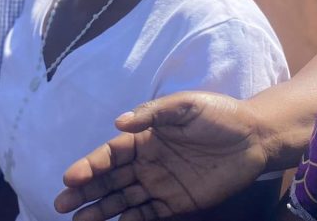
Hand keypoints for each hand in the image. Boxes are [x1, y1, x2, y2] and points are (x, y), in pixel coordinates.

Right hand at [54, 92, 268, 220]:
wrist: (255, 137)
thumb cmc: (218, 114)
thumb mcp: (184, 106)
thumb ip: (152, 113)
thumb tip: (119, 121)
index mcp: (144, 138)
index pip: (110, 154)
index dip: (89, 165)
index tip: (70, 178)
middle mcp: (147, 162)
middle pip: (109, 180)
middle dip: (85, 192)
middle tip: (61, 206)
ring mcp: (161, 184)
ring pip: (123, 201)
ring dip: (101, 211)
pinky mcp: (179, 202)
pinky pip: (148, 215)